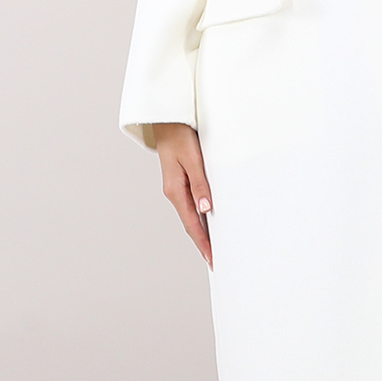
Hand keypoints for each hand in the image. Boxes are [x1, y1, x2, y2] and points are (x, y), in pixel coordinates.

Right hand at [151, 122, 212, 270]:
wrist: (167, 121)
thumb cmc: (180, 137)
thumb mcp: (193, 159)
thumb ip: (200, 184)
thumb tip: (206, 209)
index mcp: (175, 190)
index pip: (191, 223)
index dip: (202, 242)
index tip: (211, 258)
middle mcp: (173, 192)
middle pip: (190, 223)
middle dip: (201, 242)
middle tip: (214, 259)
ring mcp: (175, 187)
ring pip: (190, 215)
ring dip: (201, 231)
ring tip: (213, 245)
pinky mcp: (179, 181)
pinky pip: (190, 204)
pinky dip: (198, 216)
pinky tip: (207, 220)